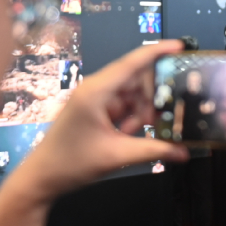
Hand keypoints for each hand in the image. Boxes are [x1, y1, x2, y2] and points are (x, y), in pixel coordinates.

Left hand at [9, 40, 188, 201]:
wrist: (42, 178)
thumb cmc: (69, 163)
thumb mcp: (118, 156)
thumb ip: (155, 151)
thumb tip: (183, 151)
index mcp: (95, 92)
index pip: (131, 63)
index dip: (157, 52)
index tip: (179, 46)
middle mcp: (95, 90)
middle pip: (136, 80)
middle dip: (154, 96)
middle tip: (172, 112)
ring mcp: (94, 100)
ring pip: (132, 96)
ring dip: (143, 112)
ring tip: (145, 131)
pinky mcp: (95, 111)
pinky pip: (123, 107)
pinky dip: (133, 119)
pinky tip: (133, 135)